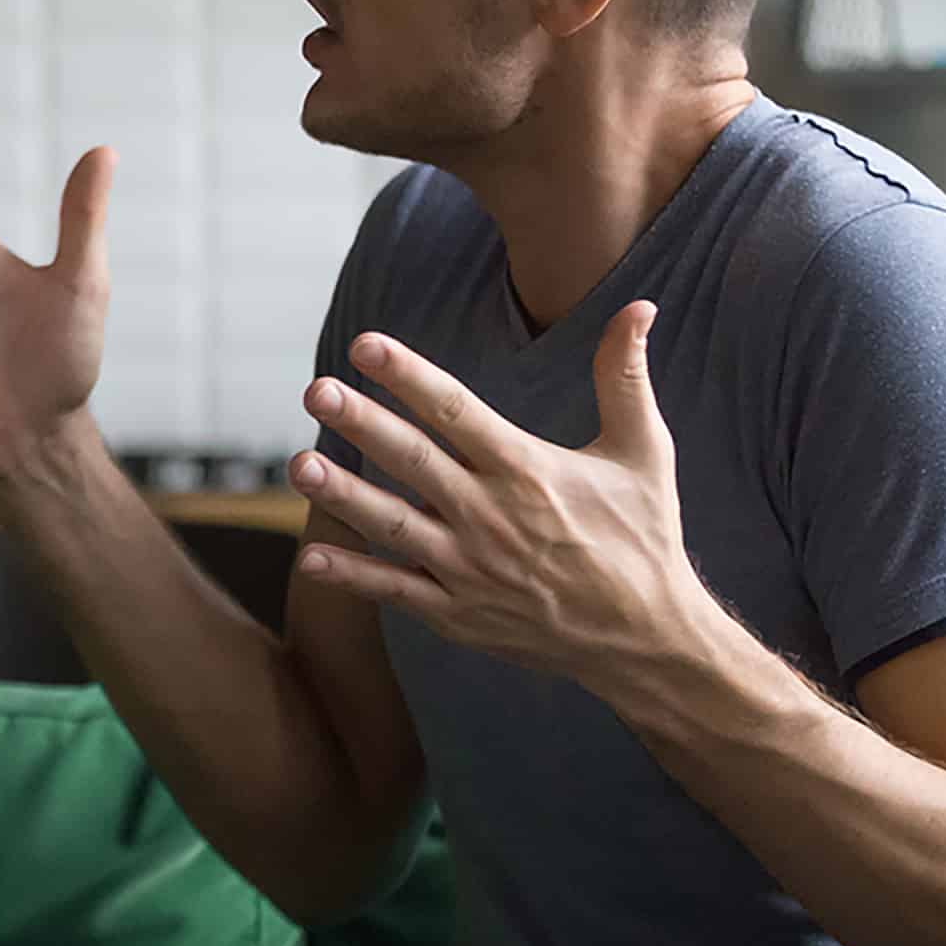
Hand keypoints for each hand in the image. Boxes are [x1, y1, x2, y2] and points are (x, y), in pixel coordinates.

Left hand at [287, 302, 723, 691]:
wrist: (647, 639)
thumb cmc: (643, 536)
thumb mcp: (644, 452)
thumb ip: (625, 377)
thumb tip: (640, 306)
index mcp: (528, 470)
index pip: (457, 412)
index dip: (409, 376)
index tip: (365, 345)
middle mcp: (492, 516)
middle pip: (414, 461)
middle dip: (362, 424)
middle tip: (316, 391)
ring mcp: (471, 568)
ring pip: (393, 526)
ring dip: (343, 496)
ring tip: (298, 466)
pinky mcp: (459, 613)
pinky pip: (395, 591)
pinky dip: (352, 576)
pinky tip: (309, 556)